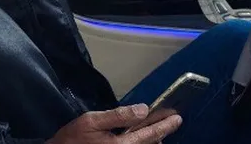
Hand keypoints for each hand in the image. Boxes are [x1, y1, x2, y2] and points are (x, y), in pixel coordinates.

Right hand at [47, 104, 181, 143]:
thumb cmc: (72, 139)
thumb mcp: (91, 121)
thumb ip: (118, 115)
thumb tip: (143, 110)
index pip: (150, 134)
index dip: (165, 125)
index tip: (177, 118)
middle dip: (161, 132)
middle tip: (171, 121)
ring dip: (152, 140)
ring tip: (158, 129)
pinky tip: (140, 138)